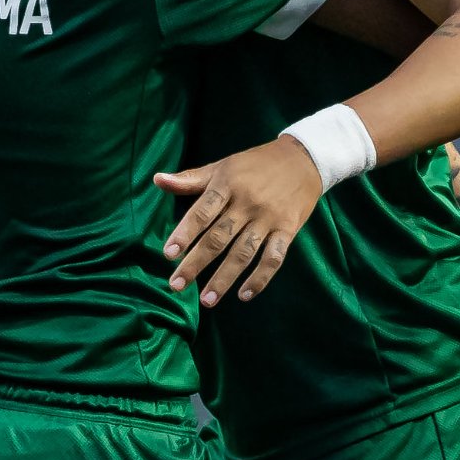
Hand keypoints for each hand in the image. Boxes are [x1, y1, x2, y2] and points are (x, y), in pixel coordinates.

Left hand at [153, 138, 327, 301]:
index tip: (168, 254)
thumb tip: (157, 180)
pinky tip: (244, 295)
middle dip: (196, 263)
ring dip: (224, 278)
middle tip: (176, 285)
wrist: (302, 159)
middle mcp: (247, 202)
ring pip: (244, 252)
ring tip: (206, 300)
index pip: (202, 212)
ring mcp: (269, 218)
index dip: (185, 233)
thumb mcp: (222, 167)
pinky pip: (274, 258)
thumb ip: (190, 179)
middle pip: (218, 237)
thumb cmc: (255, 165)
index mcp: (227, 184)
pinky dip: (260, 278)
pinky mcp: (288, 229)